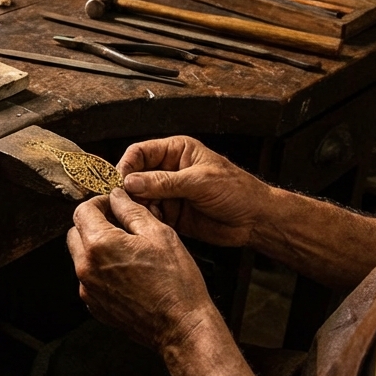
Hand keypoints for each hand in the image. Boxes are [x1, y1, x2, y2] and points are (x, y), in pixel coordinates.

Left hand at [67, 190, 219, 350]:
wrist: (181, 326)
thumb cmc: (176, 284)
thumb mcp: (159, 234)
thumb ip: (132, 210)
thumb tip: (117, 197)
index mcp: (100, 245)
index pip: (83, 210)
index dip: (99, 202)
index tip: (112, 203)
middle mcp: (86, 267)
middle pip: (76, 232)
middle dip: (93, 223)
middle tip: (119, 223)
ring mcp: (88, 288)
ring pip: (80, 255)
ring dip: (96, 246)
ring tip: (126, 248)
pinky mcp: (94, 304)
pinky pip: (88, 278)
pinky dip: (100, 268)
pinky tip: (125, 270)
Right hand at [118, 136, 272, 246]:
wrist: (256, 220)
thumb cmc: (238, 191)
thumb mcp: (200, 182)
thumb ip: (164, 182)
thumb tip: (131, 182)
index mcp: (176, 151)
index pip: (140, 152)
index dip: (126, 165)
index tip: (118, 181)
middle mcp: (168, 170)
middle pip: (135, 176)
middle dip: (127, 189)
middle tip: (121, 201)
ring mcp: (168, 193)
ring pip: (138, 197)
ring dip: (135, 206)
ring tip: (136, 214)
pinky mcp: (170, 213)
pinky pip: (148, 215)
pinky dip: (144, 219)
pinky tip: (148, 223)